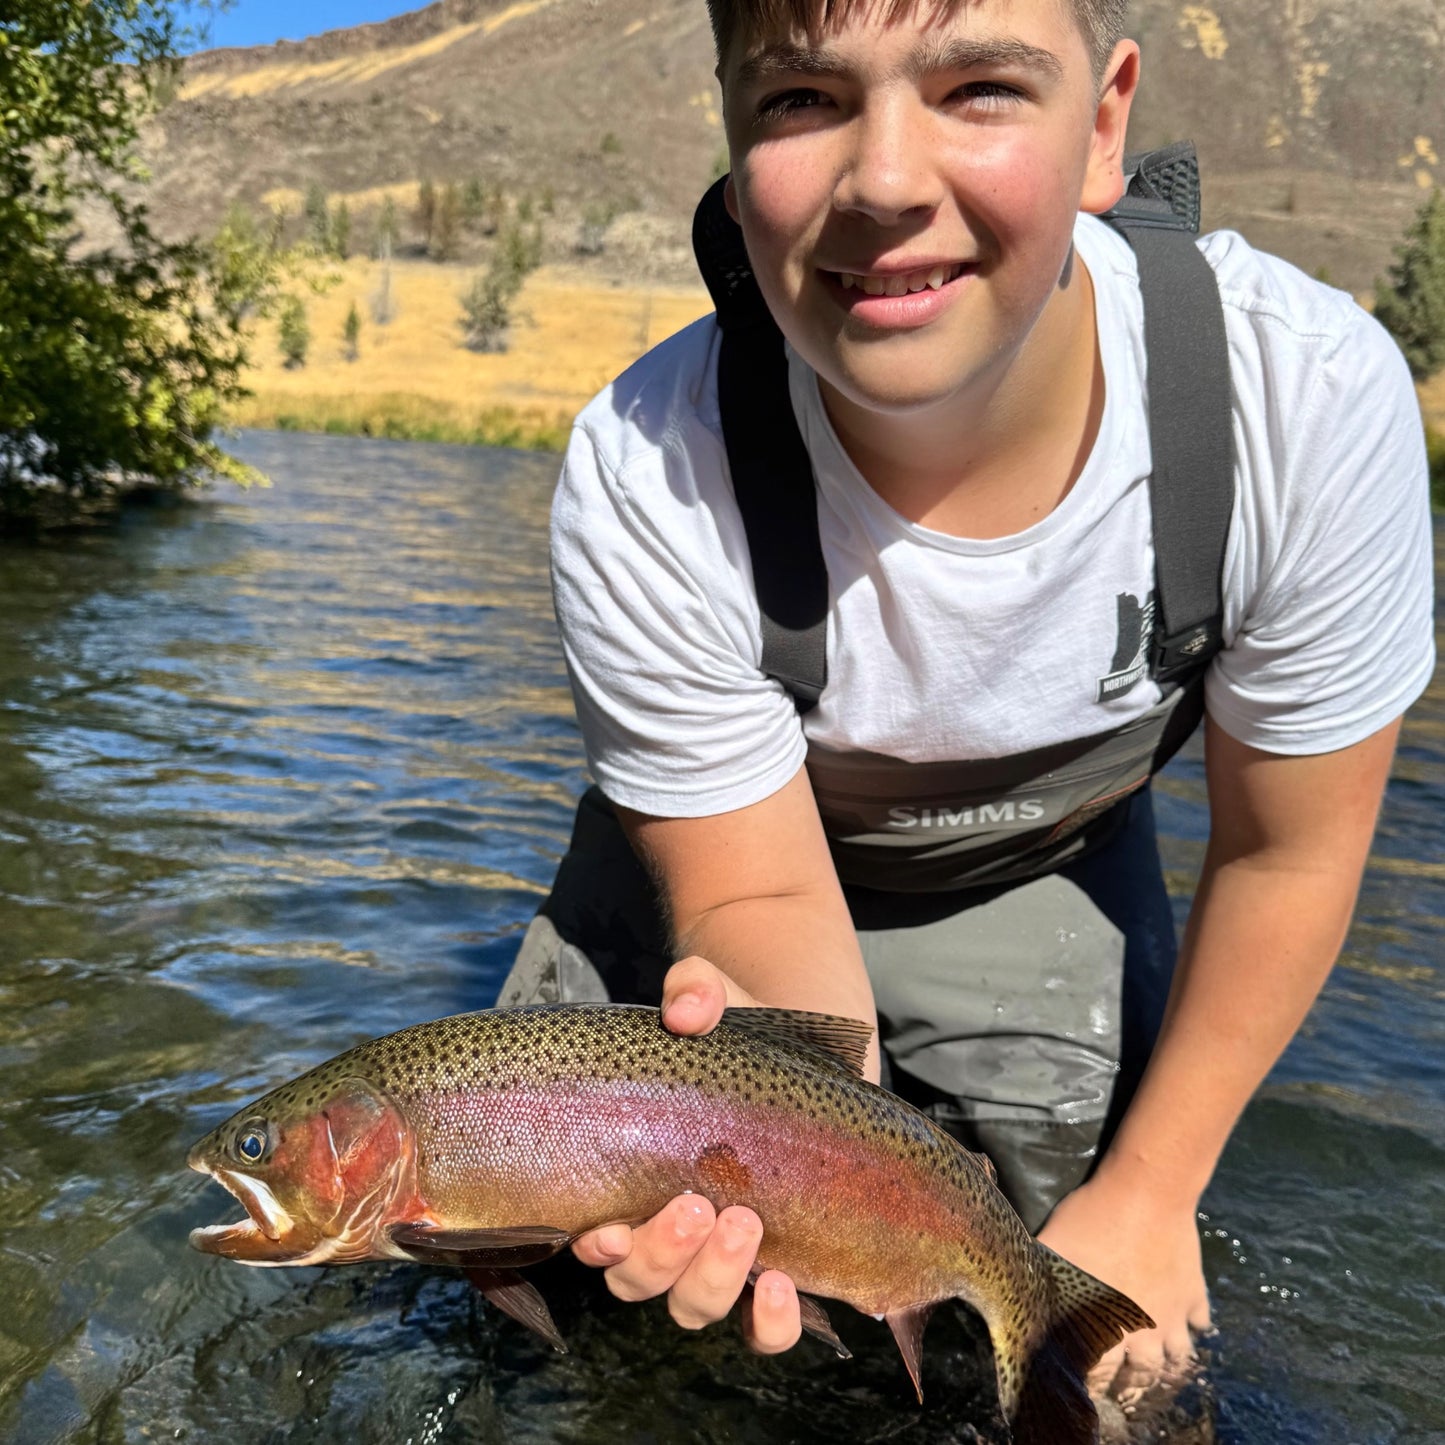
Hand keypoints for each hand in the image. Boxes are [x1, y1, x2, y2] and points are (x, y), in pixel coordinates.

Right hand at [571, 956, 804, 1352]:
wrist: (815, 1052)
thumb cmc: (741, 1032)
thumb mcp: (715, 999)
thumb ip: (694, 991)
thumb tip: (685, 1012)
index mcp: (631, 1177)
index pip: (595, 1235)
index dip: (596, 1246)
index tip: (608, 1227)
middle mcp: (668, 1230)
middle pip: (638, 1279)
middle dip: (660, 1254)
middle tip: (698, 1204)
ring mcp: (723, 1254)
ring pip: (693, 1306)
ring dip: (711, 1278)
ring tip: (746, 1225)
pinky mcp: (784, 1266)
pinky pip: (763, 1330)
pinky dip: (768, 1323)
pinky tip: (780, 1287)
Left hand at [1036, 1172, 1211, 1405]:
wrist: (1146, 1192)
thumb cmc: (1092, 1218)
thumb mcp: (1052, 1245)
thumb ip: (1035, 1275)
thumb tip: (1009, 1289)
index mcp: (1105, 1324)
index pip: (1098, 1373)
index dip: (1089, 1380)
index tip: (1082, 1381)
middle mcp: (1144, 1332)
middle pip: (1142, 1376)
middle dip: (1129, 1384)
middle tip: (1121, 1383)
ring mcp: (1175, 1315)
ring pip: (1177, 1358)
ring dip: (1166, 1362)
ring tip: (1153, 1362)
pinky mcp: (1195, 1293)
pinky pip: (1201, 1322)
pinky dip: (1194, 1326)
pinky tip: (1185, 1324)